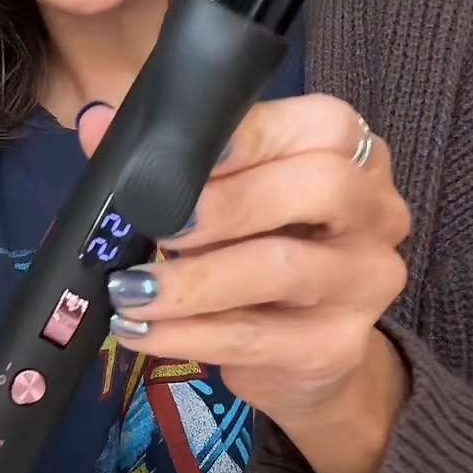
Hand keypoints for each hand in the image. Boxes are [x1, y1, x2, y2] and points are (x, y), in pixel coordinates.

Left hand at [79, 96, 411, 472]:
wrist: (312, 349)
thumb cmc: (261, 244)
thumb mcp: (223, 193)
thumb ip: (167, 156)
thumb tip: (96, 122)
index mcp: (351, 150)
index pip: (319, 125)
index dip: (250, 134)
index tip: (179, 153)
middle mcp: (376, 209)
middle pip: (318, 187)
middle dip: (227, 203)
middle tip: (159, 223)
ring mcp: (365, 280)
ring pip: (282, 268)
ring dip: (192, 280)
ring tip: (127, 289)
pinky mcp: (338, 346)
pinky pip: (254, 337)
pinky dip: (186, 334)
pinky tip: (138, 329)